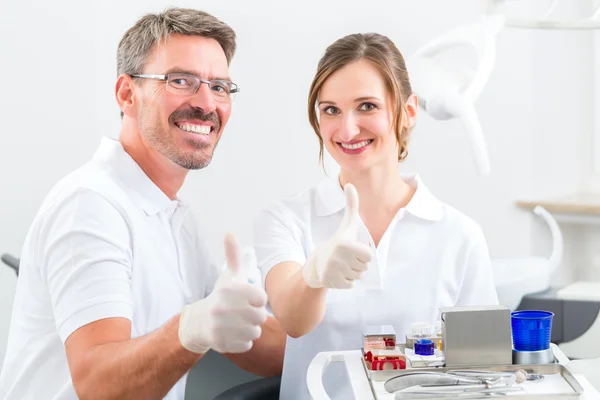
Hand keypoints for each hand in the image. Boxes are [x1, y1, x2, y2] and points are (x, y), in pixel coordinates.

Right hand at [178, 233, 268, 353]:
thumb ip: (233, 256)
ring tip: (243, 324)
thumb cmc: (221, 296)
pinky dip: (244, 341)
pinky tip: (236, 334)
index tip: (253, 299)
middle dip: (257, 317)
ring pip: (254, 332)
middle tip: (249, 314)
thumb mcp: (228, 275)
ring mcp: (219, 327)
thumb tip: (229, 233)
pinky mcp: (220, 344)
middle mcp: (221, 308)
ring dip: (252, 329)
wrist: (199, 322)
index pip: (260, 297)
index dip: (260, 300)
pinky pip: (246, 345)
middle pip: (259, 317)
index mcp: (227, 290)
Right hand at [303, 183, 371, 288]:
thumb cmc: (336, 243)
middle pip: (364, 267)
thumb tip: (351, 185)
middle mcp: (338, 258)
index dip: (362, 254)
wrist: (316, 264)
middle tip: (345, 258)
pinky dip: (345, 282)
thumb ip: (351, 206)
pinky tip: (337, 274)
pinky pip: (350, 285)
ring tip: (341, 266)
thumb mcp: (346, 225)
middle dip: (357, 264)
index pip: (369, 256)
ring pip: (358, 276)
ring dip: (352, 272)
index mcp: (345, 244)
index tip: (351, 250)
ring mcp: (334, 271)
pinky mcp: (332, 283)